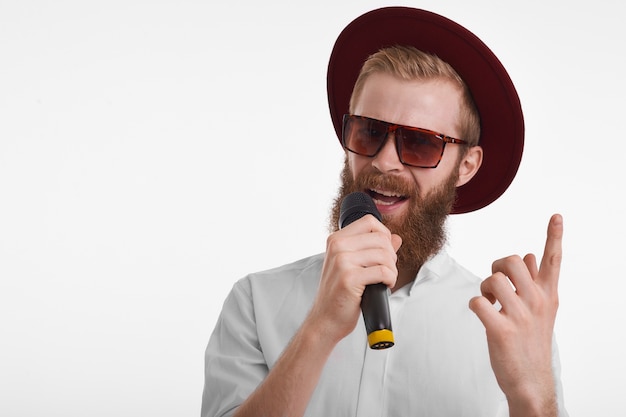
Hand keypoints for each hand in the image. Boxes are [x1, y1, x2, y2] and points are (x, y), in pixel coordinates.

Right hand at [308, 215, 401, 344]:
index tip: (384, 253)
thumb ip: (373, 249)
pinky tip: (383, 286)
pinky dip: (390, 279)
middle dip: (391, 256)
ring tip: (385, 280)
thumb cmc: (339, 294)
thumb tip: (396, 238)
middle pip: (381, 238)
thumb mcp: (352, 266)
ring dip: (392, 270)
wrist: (325, 319)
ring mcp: (342, 261)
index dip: (384, 235)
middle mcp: (337, 246)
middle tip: (386, 271)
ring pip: (385, 255)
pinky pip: (384, 271)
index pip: (370, 222)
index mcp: (336, 240)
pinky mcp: (349, 278)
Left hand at [469, 214, 562, 415]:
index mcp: (548, 295)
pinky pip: (477, 301)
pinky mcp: (502, 330)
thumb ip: (535, 283)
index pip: (553, 260)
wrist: (531, 380)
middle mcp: (537, 302)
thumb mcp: (542, 311)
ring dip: (484, 288)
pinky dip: (475, 305)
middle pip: (510, 260)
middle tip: (495, 285)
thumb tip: (527, 255)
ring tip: (490, 303)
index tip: (556, 216)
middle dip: (495, 267)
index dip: (554, 236)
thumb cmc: (531, 342)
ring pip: (493, 279)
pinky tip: (484, 315)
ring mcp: (521, 316)